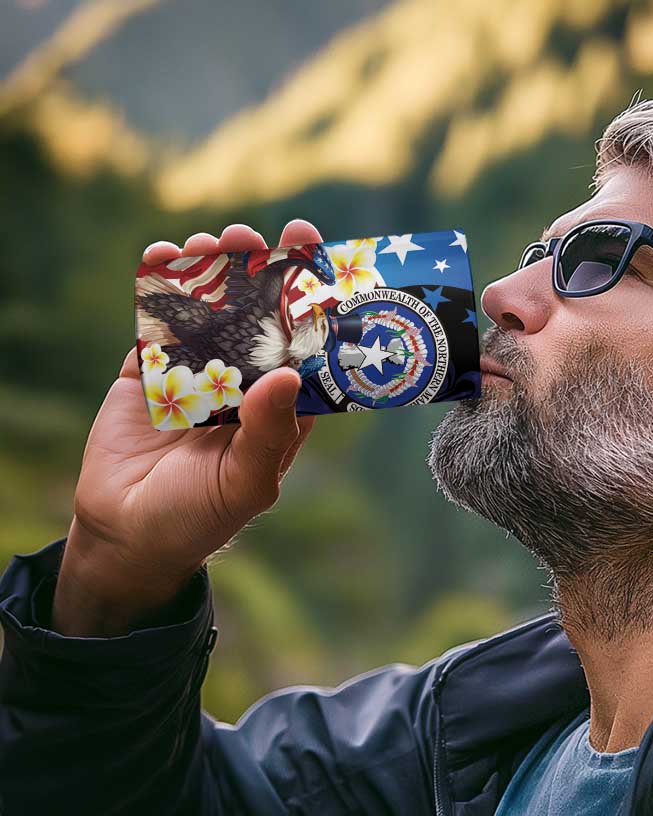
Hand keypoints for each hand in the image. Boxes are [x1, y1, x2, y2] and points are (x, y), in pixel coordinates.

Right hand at [52, 220, 323, 636]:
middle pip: (255, 318)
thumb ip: (268, 431)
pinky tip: (162, 257)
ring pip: (208, 312)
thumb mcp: (245, 482)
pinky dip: (159, 289)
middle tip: (253, 237)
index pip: (302, 348)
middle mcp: (243, 385)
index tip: (317, 257)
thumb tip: (286, 374)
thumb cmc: (200, 517)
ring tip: (209, 242)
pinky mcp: (148, 373)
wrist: (127, 535)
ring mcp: (195, 375)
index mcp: (279, 409)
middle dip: (257, 274)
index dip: (310, 304)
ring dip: (210, 273)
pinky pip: (157, 324)